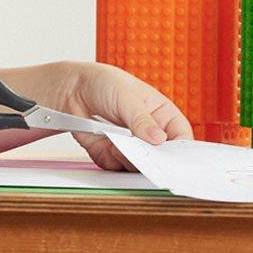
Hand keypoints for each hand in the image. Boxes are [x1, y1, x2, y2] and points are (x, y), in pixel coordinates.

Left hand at [55, 61, 192, 171]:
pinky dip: (112, 160)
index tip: (173, 157)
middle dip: (153, 159)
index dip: (180, 149)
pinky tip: (106, 145)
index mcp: (162, 115)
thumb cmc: (104, 84)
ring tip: (118, 144)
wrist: (72, 90)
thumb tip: (159, 139)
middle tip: (144, 155)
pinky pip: (118, 168)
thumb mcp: (127, 97)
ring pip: (140, 165)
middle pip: (162, 156)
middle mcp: (148, 133)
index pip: (180, 136)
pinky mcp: (112, 155)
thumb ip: (142, 120)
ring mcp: (131, 146)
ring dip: (130, 159)